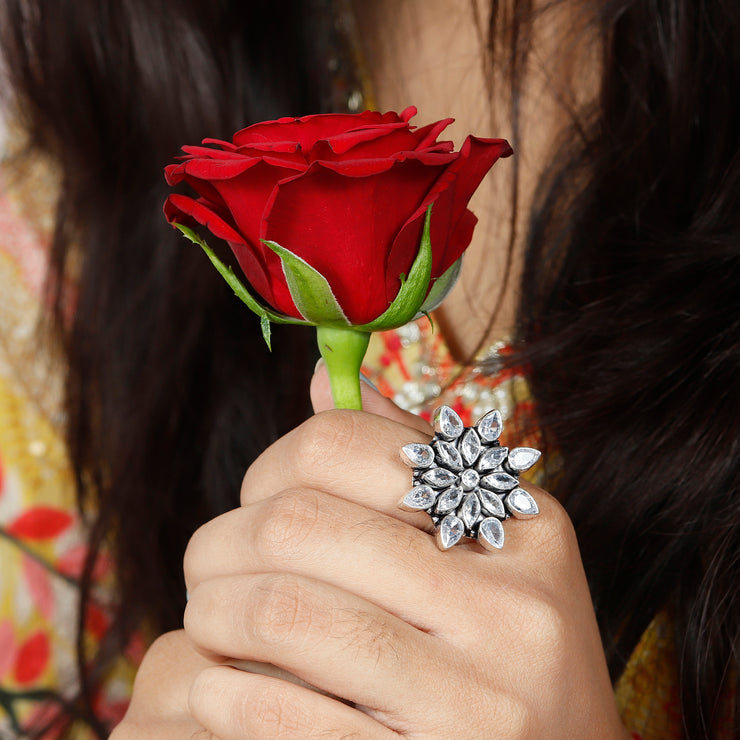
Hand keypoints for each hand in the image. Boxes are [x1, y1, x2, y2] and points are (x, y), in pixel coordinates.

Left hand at [114, 368, 630, 737]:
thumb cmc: (506, 656)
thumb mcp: (487, 549)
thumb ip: (405, 461)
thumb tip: (323, 380)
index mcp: (522, 525)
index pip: (342, 445)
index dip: (269, 466)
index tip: (253, 502)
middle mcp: (512, 605)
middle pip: (301, 524)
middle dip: (221, 543)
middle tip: (205, 569)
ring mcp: (480, 699)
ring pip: (285, 612)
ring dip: (214, 613)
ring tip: (209, 623)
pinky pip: (283, 715)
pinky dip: (224, 696)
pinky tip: (218, 691)